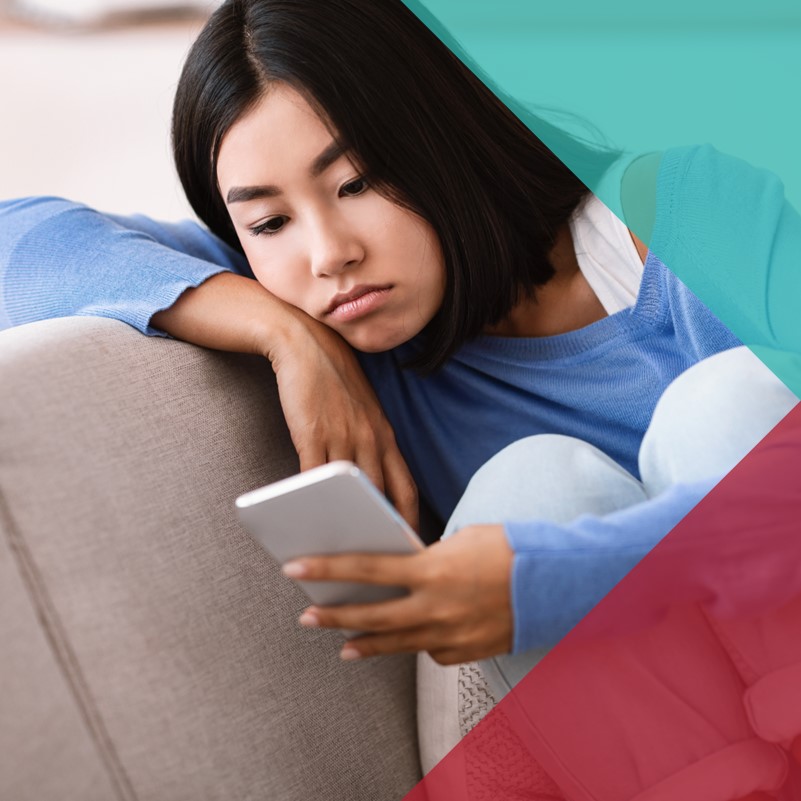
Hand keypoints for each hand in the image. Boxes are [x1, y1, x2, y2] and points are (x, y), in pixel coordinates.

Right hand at [268, 309, 417, 530]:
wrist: (305, 344)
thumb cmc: (332, 381)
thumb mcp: (362, 413)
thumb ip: (367, 445)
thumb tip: (366, 484)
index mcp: (385, 436)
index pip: (406, 488)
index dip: (410, 521)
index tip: (411, 545)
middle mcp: (369, 439)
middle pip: (381, 497)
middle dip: (382, 531)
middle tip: (381, 560)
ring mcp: (342, 436)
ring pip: (349, 492)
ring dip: (346, 522)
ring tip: (341, 550)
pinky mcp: (312, 432)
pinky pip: (313, 475)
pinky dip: (310, 498)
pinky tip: (304, 515)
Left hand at [283, 524, 513, 664]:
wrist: (557, 581)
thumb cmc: (510, 549)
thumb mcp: (462, 539)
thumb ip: (427, 557)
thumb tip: (406, 568)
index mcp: (432, 568)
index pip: (367, 567)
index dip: (327, 567)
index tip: (296, 567)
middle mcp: (436, 606)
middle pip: (372, 615)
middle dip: (335, 615)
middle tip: (307, 617)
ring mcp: (451, 634)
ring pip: (396, 643)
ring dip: (366, 643)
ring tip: (343, 646)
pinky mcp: (465, 652)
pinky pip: (430, 651)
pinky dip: (416, 644)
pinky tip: (409, 640)